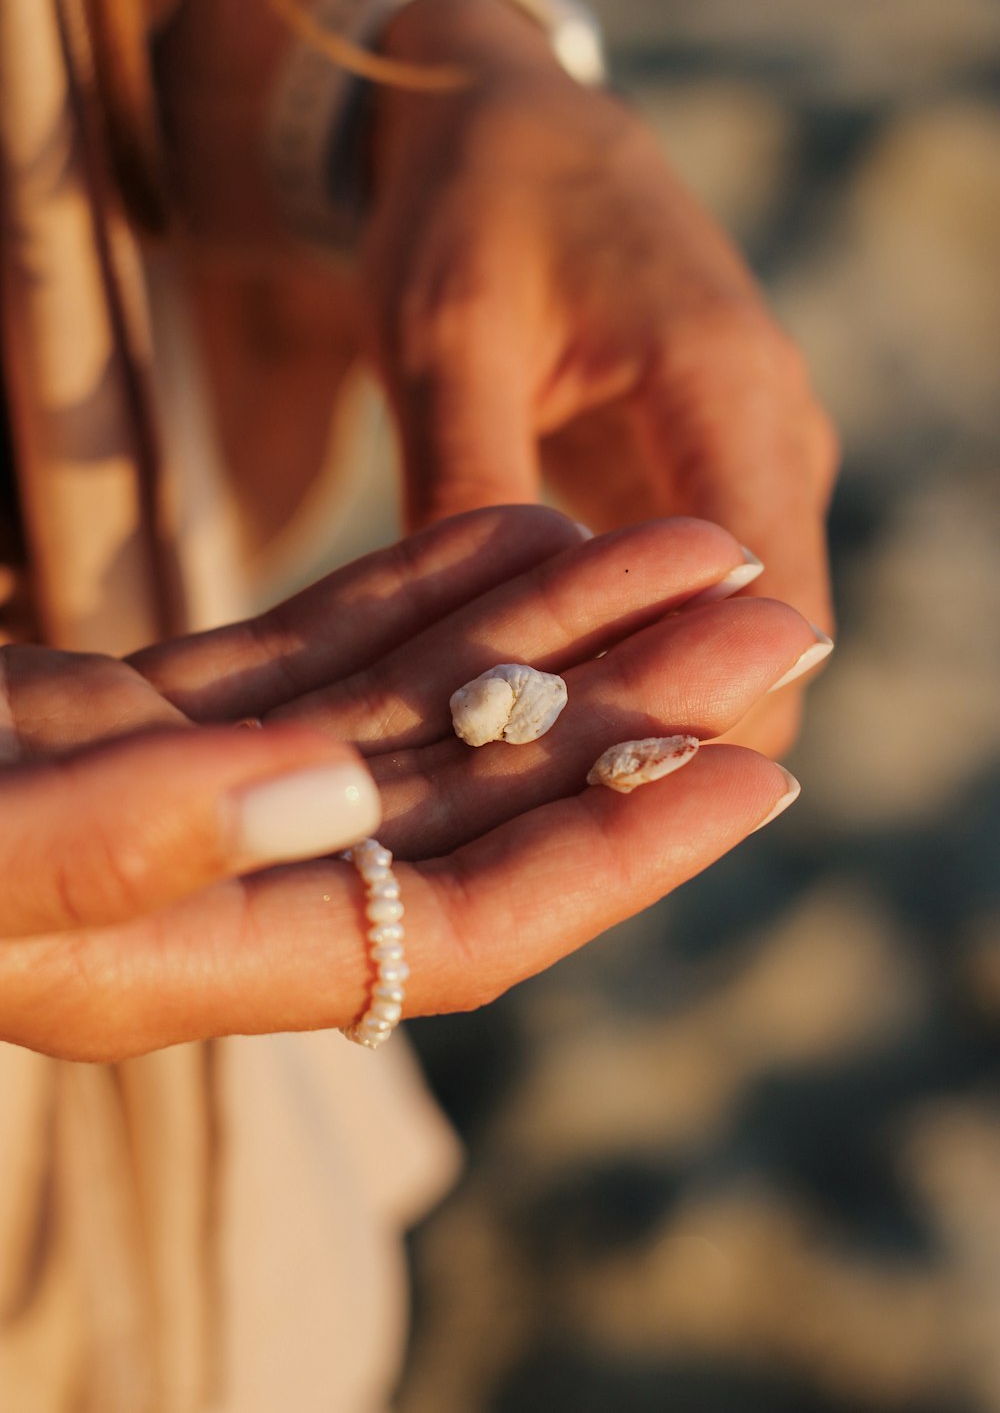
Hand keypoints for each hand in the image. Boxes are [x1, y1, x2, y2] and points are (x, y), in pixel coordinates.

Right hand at [0, 507, 816, 1061]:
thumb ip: (135, 836)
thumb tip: (328, 792)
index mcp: (178, 959)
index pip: (459, 923)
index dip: (615, 850)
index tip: (756, 766)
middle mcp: (211, 881)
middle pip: (467, 798)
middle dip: (620, 707)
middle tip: (768, 611)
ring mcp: (184, 787)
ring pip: (405, 705)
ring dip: (546, 625)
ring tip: (677, 544)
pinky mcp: (140, 707)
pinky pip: (315, 644)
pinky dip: (418, 587)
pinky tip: (519, 529)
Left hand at [362, 0, 838, 753]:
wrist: (505, 126)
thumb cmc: (472, 211)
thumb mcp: (445, 340)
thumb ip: (471, 487)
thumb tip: (483, 659)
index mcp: (731, 393)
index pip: (773, 606)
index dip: (709, 716)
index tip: (606, 802)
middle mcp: (771, 435)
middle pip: (774, 639)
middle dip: (680, 730)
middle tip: (552, 820)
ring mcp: (750, 456)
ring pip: (741, 627)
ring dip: (659, 699)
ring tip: (541, 775)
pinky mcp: (708, 471)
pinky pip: (702, 592)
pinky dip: (640, 650)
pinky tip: (548, 697)